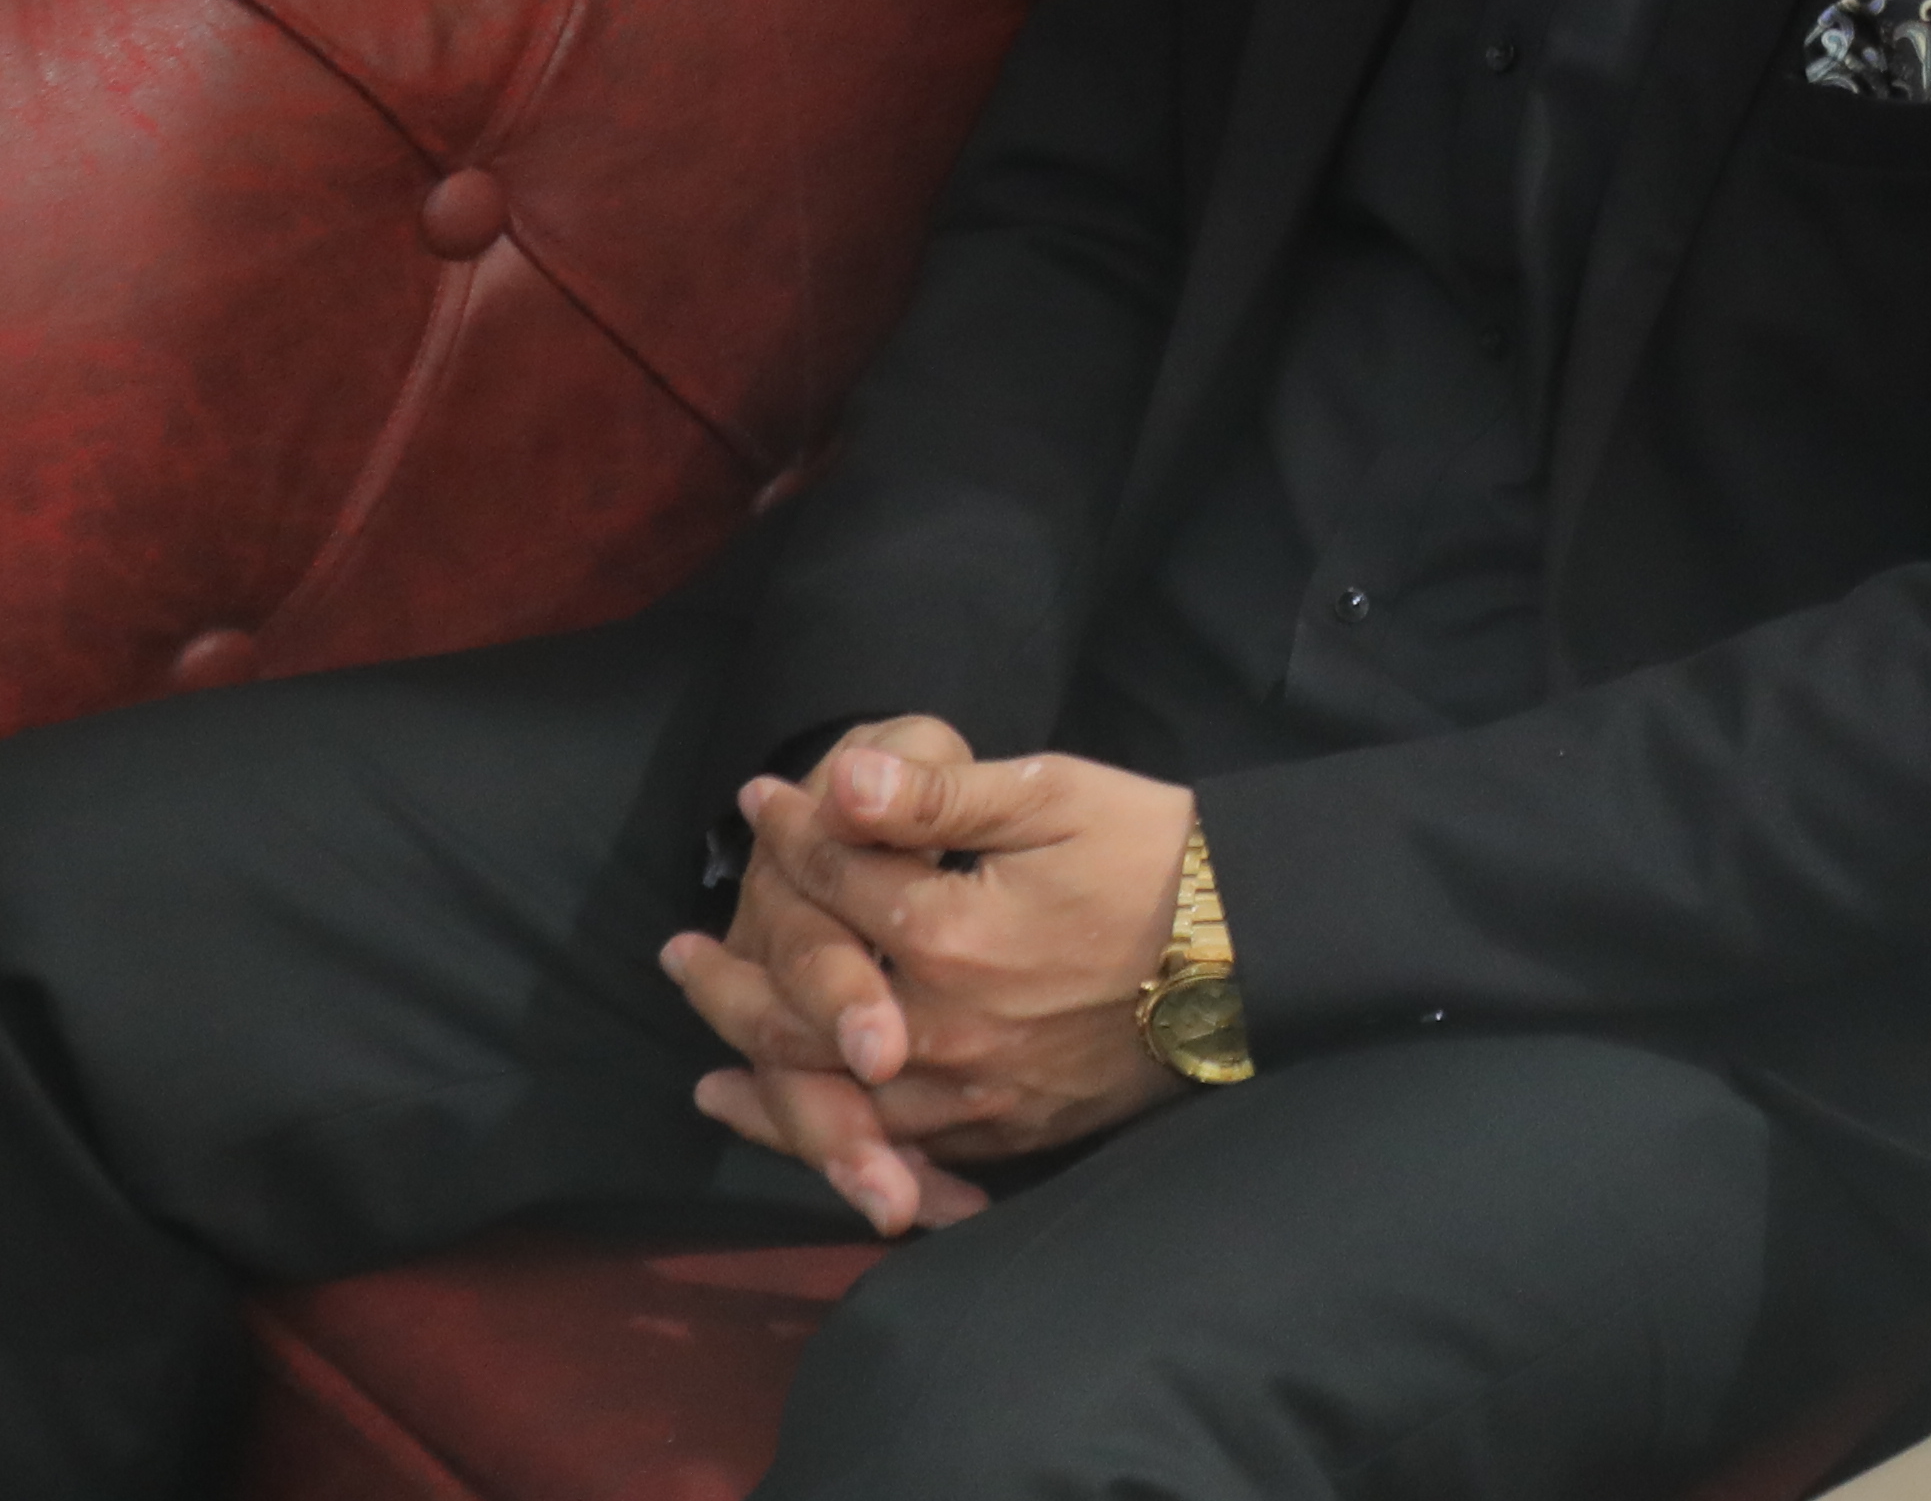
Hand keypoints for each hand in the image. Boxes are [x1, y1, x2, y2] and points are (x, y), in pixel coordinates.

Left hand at [657, 726, 1199, 1196]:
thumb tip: (843, 777)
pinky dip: (835, 1144)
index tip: (760, 802)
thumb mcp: (1055, 796)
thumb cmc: (1156, 855)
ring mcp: (972, 1091)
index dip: (791, 833)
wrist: (1254, 947)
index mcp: (947, 935)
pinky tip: (808, 1132)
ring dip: (757, 1082)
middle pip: (799, 1012)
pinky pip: (897, 1152)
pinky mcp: (1007, 1131)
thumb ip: (942, 792)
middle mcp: (941, 1028)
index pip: (835, 880)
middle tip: (677, 955)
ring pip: (830, 1100)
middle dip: (729, 977)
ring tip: (704, 1072)